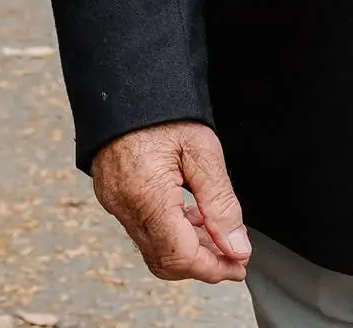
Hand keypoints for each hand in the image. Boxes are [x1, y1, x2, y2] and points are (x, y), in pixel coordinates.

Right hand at [91, 122, 249, 283]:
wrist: (125, 82)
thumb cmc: (162, 107)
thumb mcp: (204, 150)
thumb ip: (221, 204)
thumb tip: (236, 247)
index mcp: (147, 195)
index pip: (181, 256)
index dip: (214, 268)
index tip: (239, 266)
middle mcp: (124, 205)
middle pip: (165, 261)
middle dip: (203, 265)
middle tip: (234, 256)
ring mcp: (114, 202)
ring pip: (154, 249)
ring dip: (189, 249)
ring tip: (219, 235)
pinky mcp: (113, 195)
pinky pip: (143, 229)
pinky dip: (171, 233)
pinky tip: (193, 218)